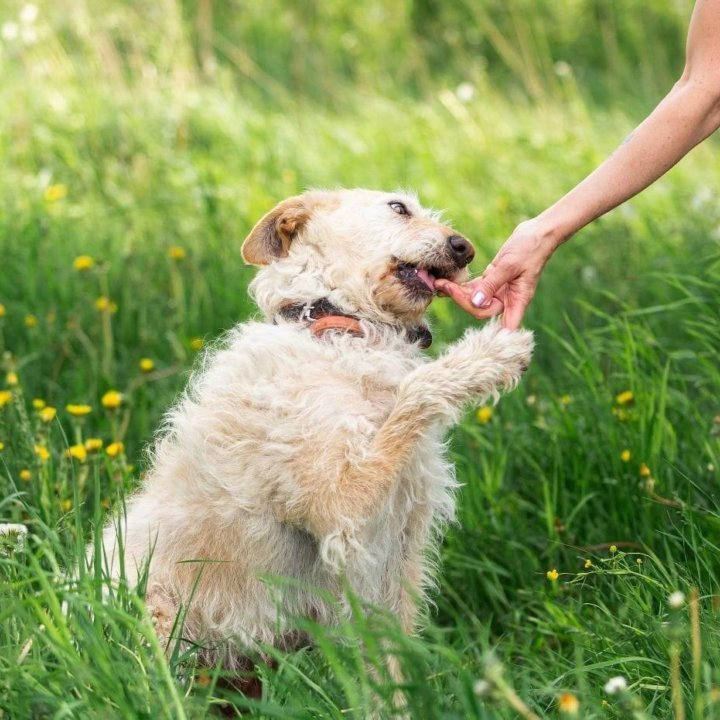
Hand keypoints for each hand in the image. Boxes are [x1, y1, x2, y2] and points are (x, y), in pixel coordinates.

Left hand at [435, 218, 557, 329]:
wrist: (538, 232)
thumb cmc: (530, 248)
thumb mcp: (509, 265)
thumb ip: (491, 284)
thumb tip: (476, 302)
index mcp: (517, 301)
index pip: (498, 322)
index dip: (482, 319)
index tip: (466, 305)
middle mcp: (506, 299)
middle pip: (480, 309)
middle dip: (460, 300)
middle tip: (442, 285)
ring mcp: (498, 291)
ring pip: (474, 299)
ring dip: (456, 293)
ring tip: (438, 283)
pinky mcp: (492, 280)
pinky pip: (474, 288)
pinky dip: (461, 286)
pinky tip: (446, 281)